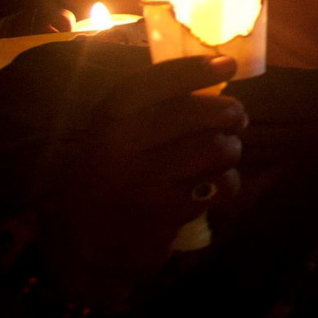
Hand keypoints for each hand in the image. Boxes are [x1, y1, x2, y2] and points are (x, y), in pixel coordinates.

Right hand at [37, 56, 244, 305]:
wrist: (81, 253)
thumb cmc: (105, 185)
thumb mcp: (109, 141)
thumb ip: (147, 112)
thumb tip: (208, 76)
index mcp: (106, 122)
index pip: (155, 81)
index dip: (195, 69)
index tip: (227, 64)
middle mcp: (120, 147)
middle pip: (200, 112)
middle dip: (231, 113)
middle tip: (235, 119)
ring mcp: (144, 181)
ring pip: (218, 148)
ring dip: (230, 151)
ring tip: (221, 157)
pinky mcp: (165, 213)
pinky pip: (220, 187)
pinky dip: (226, 187)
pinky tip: (211, 191)